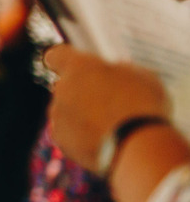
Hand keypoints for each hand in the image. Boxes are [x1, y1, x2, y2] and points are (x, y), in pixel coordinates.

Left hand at [46, 45, 171, 169]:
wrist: (136, 145)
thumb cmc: (143, 107)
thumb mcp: (143, 78)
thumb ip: (124, 71)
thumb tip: (118, 71)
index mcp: (79, 66)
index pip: (57, 56)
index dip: (64, 61)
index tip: (73, 67)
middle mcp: (62, 88)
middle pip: (67, 87)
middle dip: (83, 94)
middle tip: (110, 105)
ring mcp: (58, 114)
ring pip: (67, 112)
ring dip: (82, 117)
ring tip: (112, 128)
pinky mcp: (61, 139)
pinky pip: (69, 135)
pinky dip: (82, 138)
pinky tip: (105, 143)